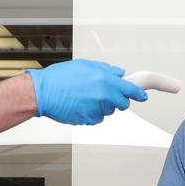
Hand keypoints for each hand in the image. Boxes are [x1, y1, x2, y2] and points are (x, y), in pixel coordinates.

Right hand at [28, 59, 147, 124]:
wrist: (42, 93)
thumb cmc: (59, 78)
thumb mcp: (85, 65)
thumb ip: (106, 69)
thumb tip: (118, 73)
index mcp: (104, 80)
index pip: (130, 90)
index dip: (138, 94)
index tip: (142, 96)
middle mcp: (103, 96)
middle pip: (122, 103)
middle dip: (117, 99)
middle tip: (104, 94)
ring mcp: (96, 109)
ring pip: (108, 111)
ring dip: (102, 106)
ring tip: (85, 97)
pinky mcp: (88, 120)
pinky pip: (97, 118)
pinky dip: (92, 114)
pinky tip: (80, 105)